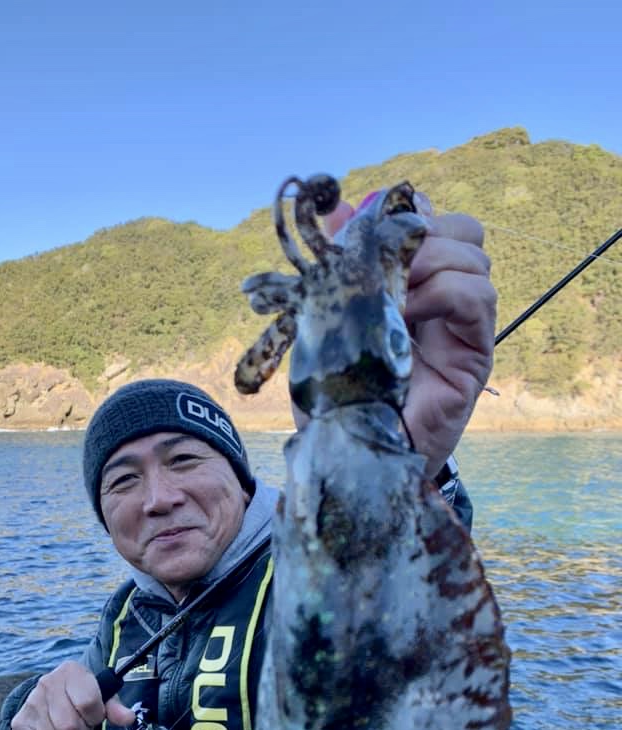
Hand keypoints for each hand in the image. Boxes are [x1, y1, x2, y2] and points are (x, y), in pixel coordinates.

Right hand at [11, 661, 136, 729]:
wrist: (49, 695)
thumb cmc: (80, 695)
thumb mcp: (101, 695)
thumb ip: (115, 707)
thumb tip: (128, 718)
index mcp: (71, 672)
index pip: (88, 703)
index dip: (96, 716)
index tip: (95, 716)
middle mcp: (47, 684)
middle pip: (70, 727)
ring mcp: (31, 705)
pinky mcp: (19, 725)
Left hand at [325, 192, 496, 476]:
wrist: (352, 448)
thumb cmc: (340, 391)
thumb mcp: (327, 319)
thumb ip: (338, 266)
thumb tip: (339, 207)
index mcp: (413, 284)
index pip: (435, 223)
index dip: (408, 215)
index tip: (371, 229)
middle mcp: (445, 300)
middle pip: (464, 231)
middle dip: (424, 233)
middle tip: (385, 262)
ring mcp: (464, 326)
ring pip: (474, 258)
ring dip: (428, 263)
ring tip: (392, 294)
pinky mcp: (474, 353)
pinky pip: (476, 296)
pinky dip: (442, 291)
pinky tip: (408, 312)